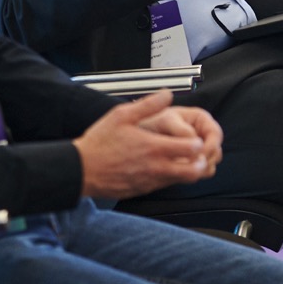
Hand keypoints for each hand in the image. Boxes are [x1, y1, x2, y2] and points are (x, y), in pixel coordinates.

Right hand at [75, 90, 222, 198]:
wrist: (81, 170)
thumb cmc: (100, 142)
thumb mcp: (121, 116)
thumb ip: (148, 105)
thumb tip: (168, 94)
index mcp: (153, 147)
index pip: (192, 149)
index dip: (199, 143)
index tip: (195, 137)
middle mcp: (156, 168)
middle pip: (194, 171)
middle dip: (201, 162)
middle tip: (198, 153)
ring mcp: (151, 182)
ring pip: (181, 181)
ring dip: (187, 171)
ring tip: (182, 159)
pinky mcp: (144, 190)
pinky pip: (165, 185)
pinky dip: (171, 177)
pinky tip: (163, 166)